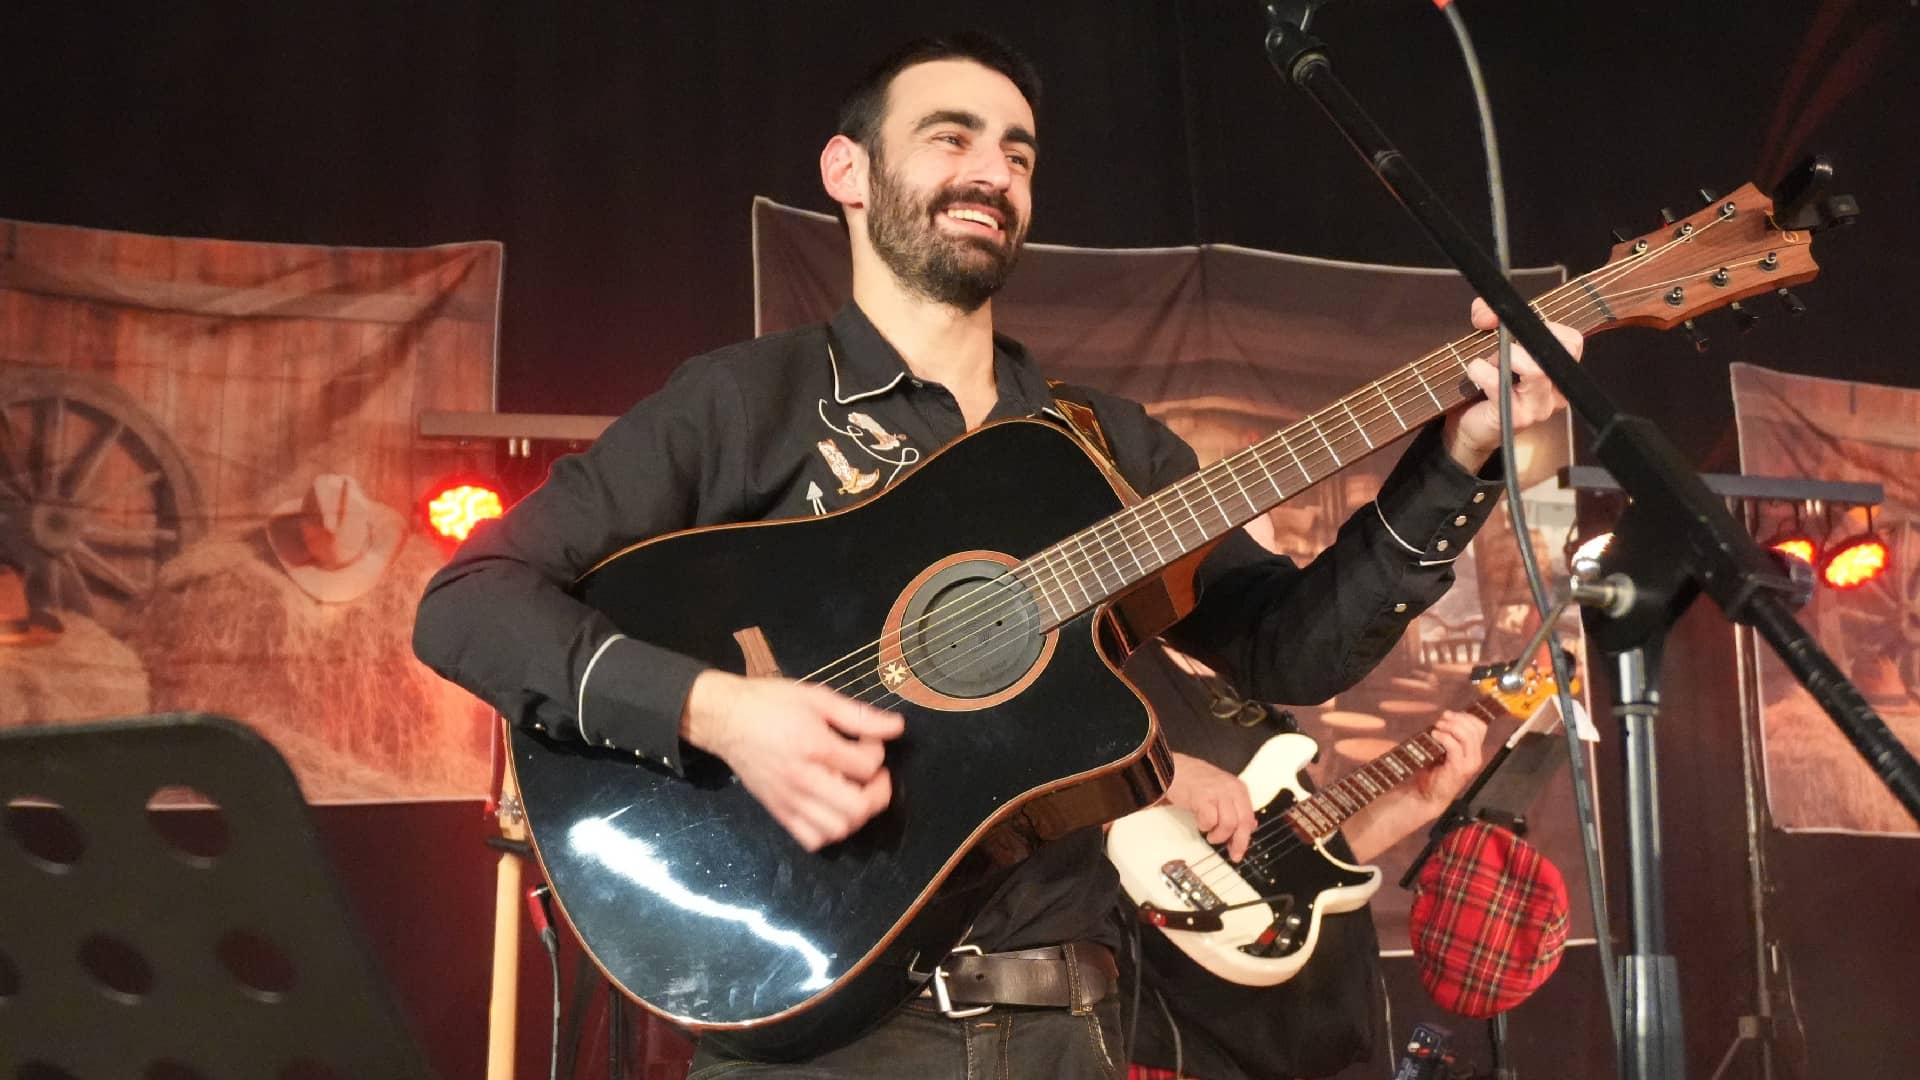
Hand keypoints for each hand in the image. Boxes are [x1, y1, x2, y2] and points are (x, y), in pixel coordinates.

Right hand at [682, 671, 904, 850]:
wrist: (725, 719)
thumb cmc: (771, 703)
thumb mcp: (817, 697)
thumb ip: (858, 715)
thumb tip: (897, 727)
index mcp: (815, 746)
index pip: (866, 766)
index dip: (878, 752)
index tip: (868, 741)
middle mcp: (804, 780)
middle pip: (858, 808)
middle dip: (878, 792)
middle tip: (872, 774)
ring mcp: (790, 801)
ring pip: (838, 830)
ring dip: (857, 814)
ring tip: (855, 792)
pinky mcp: (779, 813)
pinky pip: (813, 840)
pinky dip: (830, 831)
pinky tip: (833, 808)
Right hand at [1164, 751, 1256, 860]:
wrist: (1173, 769)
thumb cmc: (1194, 781)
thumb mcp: (1221, 791)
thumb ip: (1235, 808)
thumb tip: (1249, 826)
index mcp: (1238, 788)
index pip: (1249, 817)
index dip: (1245, 838)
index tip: (1239, 850)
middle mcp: (1231, 789)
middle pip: (1243, 822)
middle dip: (1237, 842)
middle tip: (1231, 853)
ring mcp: (1217, 792)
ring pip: (1229, 824)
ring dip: (1219, 835)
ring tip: (1209, 834)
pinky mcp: (1202, 796)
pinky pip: (1210, 820)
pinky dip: (1205, 826)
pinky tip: (1200, 823)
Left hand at [1409, 708, 1488, 808]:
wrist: (1427, 796)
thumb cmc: (1433, 772)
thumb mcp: (1444, 750)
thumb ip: (1450, 736)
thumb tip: (1446, 716)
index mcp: (1474, 752)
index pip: (1480, 727)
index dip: (1465, 716)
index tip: (1448, 715)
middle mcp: (1475, 757)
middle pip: (1475, 728)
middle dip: (1457, 719)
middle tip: (1441, 720)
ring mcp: (1469, 764)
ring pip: (1467, 736)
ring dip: (1450, 727)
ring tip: (1437, 728)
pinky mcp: (1458, 769)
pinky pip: (1455, 746)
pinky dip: (1444, 737)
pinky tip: (1434, 736)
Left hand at [1440, 298, 1576, 470]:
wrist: (1471, 427)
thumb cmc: (1486, 384)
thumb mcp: (1489, 344)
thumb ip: (1489, 318)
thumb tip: (1487, 313)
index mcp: (1558, 371)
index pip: (1571, 340)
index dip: (1545, 324)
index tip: (1516, 324)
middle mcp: (1556, 391)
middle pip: (1561, 351)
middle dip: (1526, 339)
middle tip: (1503, 345)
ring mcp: (1539, 407)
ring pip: (1536, 370)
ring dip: (1505, 356)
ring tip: (1489, 362)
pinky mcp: (1516, 418)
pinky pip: (1501, 385)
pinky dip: (1481, 371)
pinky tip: (1474, 371)